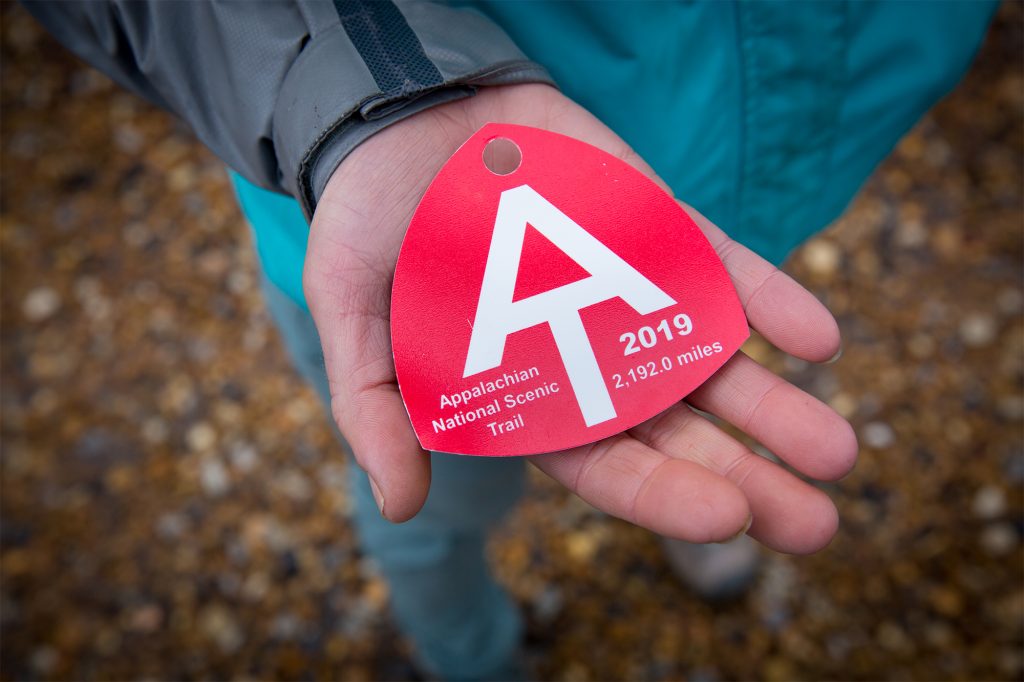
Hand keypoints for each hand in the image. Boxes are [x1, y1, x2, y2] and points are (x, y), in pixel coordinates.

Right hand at [304, 84, 856, 553]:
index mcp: (526, 394)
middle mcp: (590, 356)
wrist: (412, 116)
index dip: (659, 493)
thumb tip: (399, 502)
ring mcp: (630, 292)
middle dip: (745, 475)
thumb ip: (375, 404)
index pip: (602, 463)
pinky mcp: (658, 229)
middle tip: (812, 525)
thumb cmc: (374, 223)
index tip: (725, 517)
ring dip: (776, 406)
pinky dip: (770, 300)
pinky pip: (721, 268)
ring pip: (712, 362)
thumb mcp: (352, 313)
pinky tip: (820, 339)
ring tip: (836, 451)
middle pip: (676, 431)